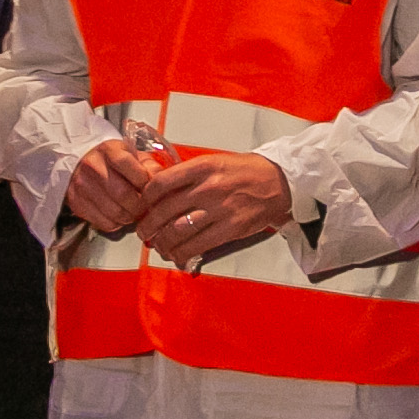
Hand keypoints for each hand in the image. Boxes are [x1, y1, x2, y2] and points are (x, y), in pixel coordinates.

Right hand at [63, 137, 164, 234]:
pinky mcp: (77, 203)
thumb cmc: (112, 161)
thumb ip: (150, 166)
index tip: (151, 189)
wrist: (81, 162)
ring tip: (134, 212)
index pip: (127, 165)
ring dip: (130, 217)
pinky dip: (117, 224)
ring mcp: (82, 186)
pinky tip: (119, 215)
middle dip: (140, 205)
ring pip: (114, 212)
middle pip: (122, 194)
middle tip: (146, 207)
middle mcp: (93, 166)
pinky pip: (104, 223)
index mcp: (109, 150)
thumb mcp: (133, 155)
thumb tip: (163, 181)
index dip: (144, 182)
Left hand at [137, 148, 292, 265]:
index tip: (141, 207)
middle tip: (143, 232)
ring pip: (178, 231)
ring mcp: (220, 209)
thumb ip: (187, 176)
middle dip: (148, 226)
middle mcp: (208, 187)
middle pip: (164, 211)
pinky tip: (177, 256)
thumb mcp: (213, 162)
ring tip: (159, 246)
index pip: (160, 184)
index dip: (144, 199)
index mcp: (201, 167)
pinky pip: (199, 245)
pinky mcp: (231, 228)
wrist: (278, 181)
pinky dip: (183, 254)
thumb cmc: (243, 171)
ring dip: (163, 243)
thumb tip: (159, 192)